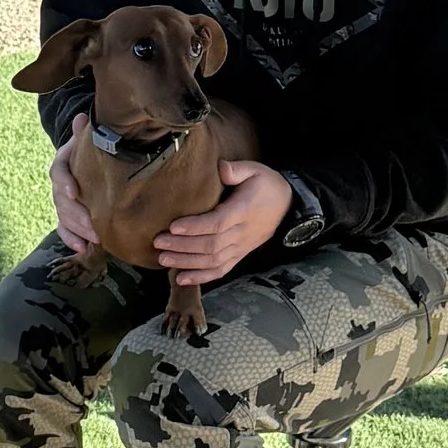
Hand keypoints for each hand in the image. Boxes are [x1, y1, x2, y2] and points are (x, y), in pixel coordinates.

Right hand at [50, 123, 98, 249]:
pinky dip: (72, 240)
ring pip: (63, 217)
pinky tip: (83, 248)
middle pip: (61, 201)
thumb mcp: (89, 139)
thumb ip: (86, 133)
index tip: (74, 193)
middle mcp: (58, 184)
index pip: (58, 172)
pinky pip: (63, 229)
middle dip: (77, 214)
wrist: (86, 161)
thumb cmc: (91, 150)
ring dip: (77, 229)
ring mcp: (61, 202)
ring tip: (94, 238)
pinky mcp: (65, 216)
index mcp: (62, 163)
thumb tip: (82, 117)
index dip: (65, 183)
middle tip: (94, 225)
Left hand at [157, 159, 294, 286]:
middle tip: (159, 243)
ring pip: (213, 261)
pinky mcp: (240, 255)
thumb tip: (220, 168)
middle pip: (211, 245)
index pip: (218, 223)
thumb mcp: (255, 170)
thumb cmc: (266, 185)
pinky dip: (201, 277)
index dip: (194, 227)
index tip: (172, 226)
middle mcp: (242, 232)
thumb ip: (236, 170)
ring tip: (163, 259)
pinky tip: (181, 278)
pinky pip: (221, 270)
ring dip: (187, 263)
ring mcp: (242, 247)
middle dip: (183, 246)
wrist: (288, 205)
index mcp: (244, 210)